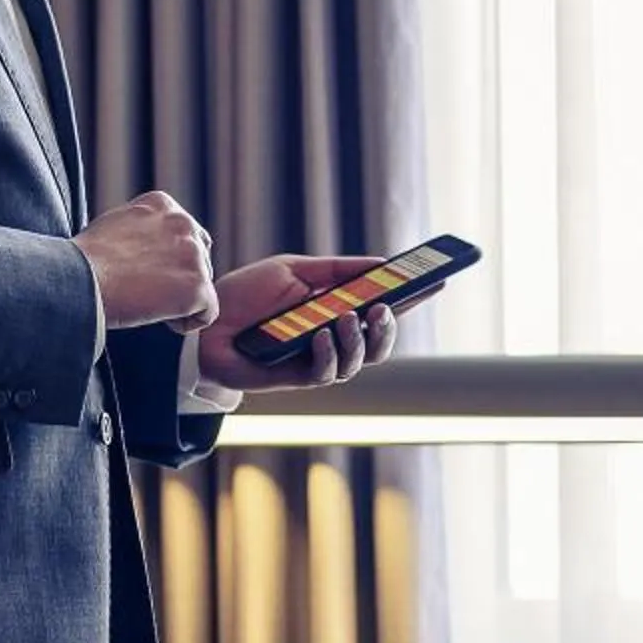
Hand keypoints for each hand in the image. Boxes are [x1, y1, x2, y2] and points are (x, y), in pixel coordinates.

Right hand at [74, 190, 217, 332]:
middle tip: (143, 292)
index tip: (142, 273)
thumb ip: (143, 231)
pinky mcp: (197, 286)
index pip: (186, 236)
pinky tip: (158, 318)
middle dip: (178, 281)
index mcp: (162, 204)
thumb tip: (152, 250)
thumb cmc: (82, 262)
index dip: (169, 262)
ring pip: (202, 287)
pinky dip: (186, 323)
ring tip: (143, 302)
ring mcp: (193, 254)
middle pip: (200, 261)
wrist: (77, 280)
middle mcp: (183, 223)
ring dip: (179, 301)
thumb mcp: (113, 226)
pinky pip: (207, 314)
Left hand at [194, 253, 419, 393]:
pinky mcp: (296, 378)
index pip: (384, 304)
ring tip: (349, 318)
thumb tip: (382, 264)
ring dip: (359, 339)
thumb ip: (337, 270)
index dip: (413, 296)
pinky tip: (321, 336)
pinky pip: (325, 372)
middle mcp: (333, 338)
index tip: (438, 280)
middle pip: (380, 342)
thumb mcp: (294, 270)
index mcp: (336, 308)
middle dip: (389, 327)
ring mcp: (317, 359)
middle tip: (383, 308)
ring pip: (359, 361)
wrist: (204, 324)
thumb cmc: (246, 295)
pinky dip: (328, 353)